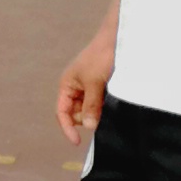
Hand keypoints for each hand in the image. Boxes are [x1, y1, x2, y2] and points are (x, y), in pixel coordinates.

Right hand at [55, 19, 115, 147]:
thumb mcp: (95, 83)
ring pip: (89, 109)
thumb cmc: (101, 57)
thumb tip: (89, 127)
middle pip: (76, 114)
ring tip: (107, 103)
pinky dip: (104, 106)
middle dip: (86, 118)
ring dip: (97, 111)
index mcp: (67, 85)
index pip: (62, 112)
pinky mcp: (101, 86)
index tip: (77, 142)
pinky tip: (112, 100)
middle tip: (100, 113)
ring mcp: (88, 87)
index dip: (68, 128)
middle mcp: (75, 88)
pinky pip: (99, 103)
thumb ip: (91, 106)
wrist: (118, 39)